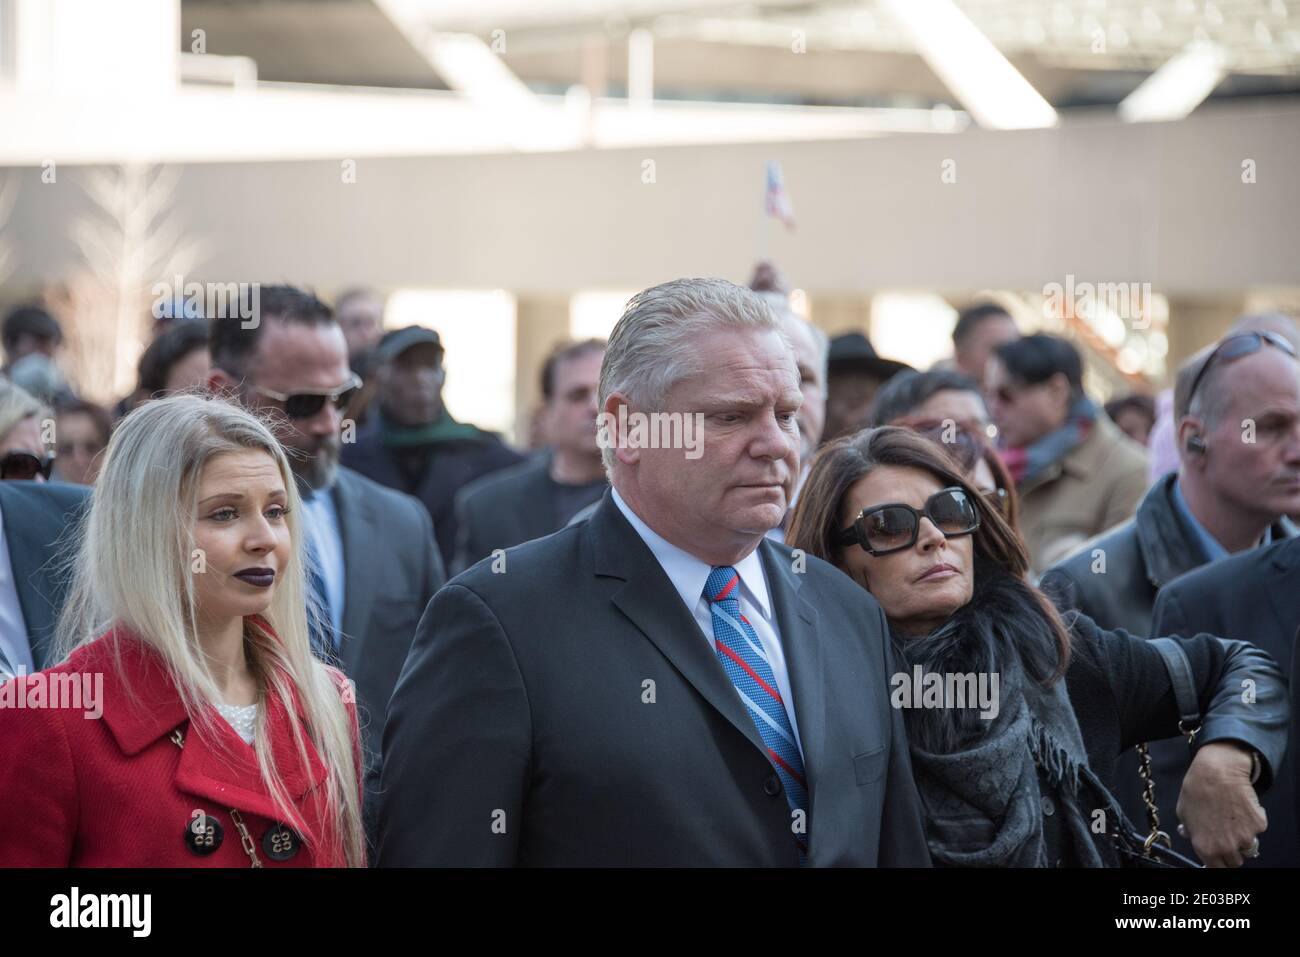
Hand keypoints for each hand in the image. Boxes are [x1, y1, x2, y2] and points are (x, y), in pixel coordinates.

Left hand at [1176, 742, 1266, 866]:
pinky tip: (1241, 806)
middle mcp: (1226, 847)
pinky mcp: (1258, 825)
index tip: (1219, 855)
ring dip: (1243, 837)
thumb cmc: (1196, 790)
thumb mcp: (1183, 813)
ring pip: (1248, 847)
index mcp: (1206, 848)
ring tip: (1232, 817)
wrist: (1216, 773)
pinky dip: (1253, 820)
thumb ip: (1188, 830)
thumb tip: (1188, 834)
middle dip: (1232, 851)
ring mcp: (1245, 837)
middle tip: (1226, 834)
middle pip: (1235, 861)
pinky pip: (1257, 829)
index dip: (1218, 861)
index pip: (1217, 868)